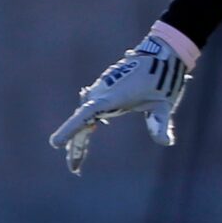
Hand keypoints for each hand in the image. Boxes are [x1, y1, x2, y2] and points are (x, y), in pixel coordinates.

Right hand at [50, 32, 192, 175]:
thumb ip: (161, 124)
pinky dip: (86, 122)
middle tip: (74, 169)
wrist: (162, 54)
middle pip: (82, 121)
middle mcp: (102, 93)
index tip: (55, 144)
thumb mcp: (164, 104)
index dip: (70, 128)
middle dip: (76, 145)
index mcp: (113, 97)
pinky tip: (91, 131)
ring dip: (78, 134)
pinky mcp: (104, 89)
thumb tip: (166, 142)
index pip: (86, 114)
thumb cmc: (163, 79)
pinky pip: (90, 108)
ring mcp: (101, 89)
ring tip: (76, 159)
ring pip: (84, 115)